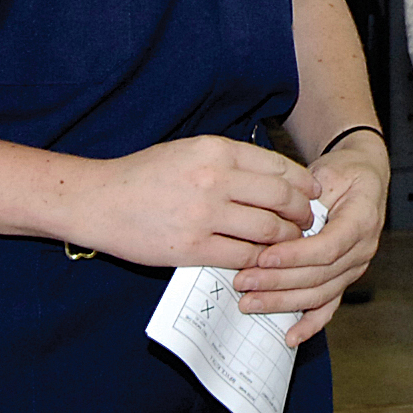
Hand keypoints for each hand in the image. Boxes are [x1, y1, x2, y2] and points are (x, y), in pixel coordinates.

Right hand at [66, 136, 317, 269]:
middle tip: (308, 222)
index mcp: (216, 151)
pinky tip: (265, 262)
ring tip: (291, 244)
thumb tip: (274, 177)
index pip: (278, 167)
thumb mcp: (189, 151)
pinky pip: (243, 257)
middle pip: (281, 199)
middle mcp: (214, 179)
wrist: (99, 201)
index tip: (312, 193)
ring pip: (268, 231)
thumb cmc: (144, 175)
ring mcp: (204, 215)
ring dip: (287, 240)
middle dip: (303, 213)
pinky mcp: (192, 248)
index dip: (303, 184)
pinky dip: (261, 261)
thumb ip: (229, 160)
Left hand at [238, 133, 388, 343]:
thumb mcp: (325, 173)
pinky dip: (310, 323)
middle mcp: (362, 249)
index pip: (327, 247)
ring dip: (283, 302)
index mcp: (362, 220)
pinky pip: (328, 305)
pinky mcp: (343, 277)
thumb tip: (271, 219)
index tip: (263, 257)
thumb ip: (303, 198)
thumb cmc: (344, 172)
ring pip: (319, 293)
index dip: (295, 255)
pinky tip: (290, 336)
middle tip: (242, 281)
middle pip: (319, 275)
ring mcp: (354, 267)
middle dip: (277, 282)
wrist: (362, 175)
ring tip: (250, 301)